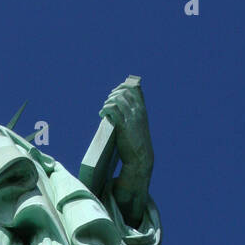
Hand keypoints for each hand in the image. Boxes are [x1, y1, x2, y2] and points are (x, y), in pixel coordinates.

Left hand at [99, 80, 152, 220]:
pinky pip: (112, 109)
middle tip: (107, 103)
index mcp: (142, 111)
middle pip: (125, 91)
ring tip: (104, 110)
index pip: (136, 89)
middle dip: (113, 94)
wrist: (140, 159)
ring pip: (118, 98)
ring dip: (108, 101)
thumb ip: (132, 117)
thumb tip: (118, 111)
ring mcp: (132, 117)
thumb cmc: (136, 145)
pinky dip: (105, 109)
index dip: (124, 86)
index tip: (115, 91)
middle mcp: (138, 111)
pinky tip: (102, 115)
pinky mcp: (123, 125)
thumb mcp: (137, 127)